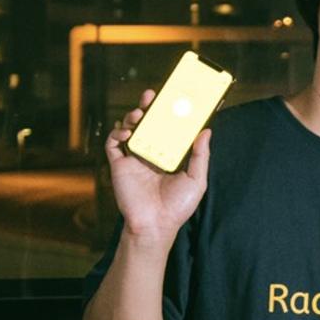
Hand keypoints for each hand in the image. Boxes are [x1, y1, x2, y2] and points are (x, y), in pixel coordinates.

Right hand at [104, 89, 210, 246]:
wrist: (156, 224)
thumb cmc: (178, 206)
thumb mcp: (196, 179)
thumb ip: (200, 156)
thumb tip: (206, 131)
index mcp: (168, 155)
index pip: (167, 128)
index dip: (167, 113)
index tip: (172, 97)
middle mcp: (149, 154)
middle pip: (146, 125)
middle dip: (147, 108)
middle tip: (151, 95)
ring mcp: (133, 159)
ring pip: (128, 130)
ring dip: (131, 118)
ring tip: (139, 113)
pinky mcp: (118, 166)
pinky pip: (112, 145)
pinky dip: (117, 134)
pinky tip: (127, 132)